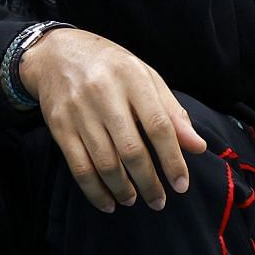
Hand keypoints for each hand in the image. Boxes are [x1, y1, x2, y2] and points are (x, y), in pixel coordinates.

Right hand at [18, 28, 208, 212]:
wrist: (56, 53)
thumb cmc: (110, 67)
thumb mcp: (145, 77)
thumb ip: (172, 112)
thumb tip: (198, 147)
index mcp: (132, 78)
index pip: (159, 125)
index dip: (173, 159)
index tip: (181, 184)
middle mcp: (104, 93)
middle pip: (131, 150)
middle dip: (148, 182)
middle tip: (158, 201)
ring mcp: (78, 110)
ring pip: (105, 162)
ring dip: (123, 189)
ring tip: (134, 200)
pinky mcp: (58, 125)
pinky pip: (78, 166)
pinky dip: (94, 190)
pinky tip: (108, 201)